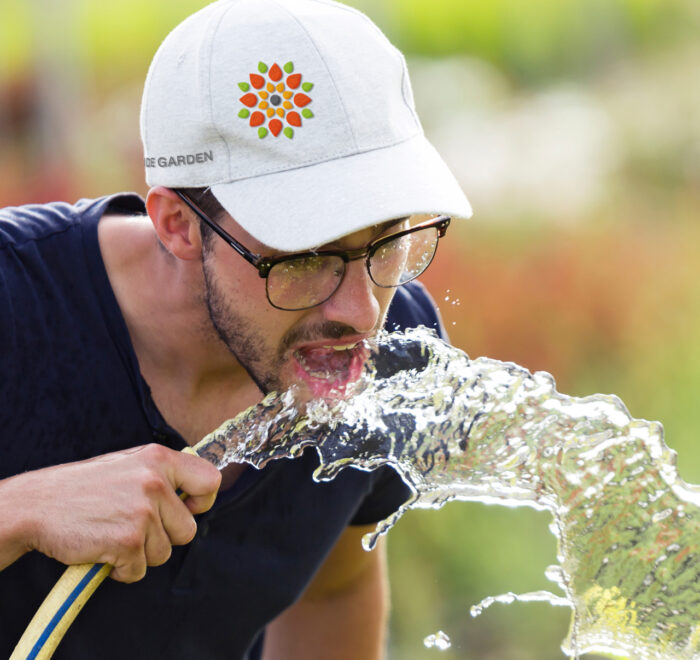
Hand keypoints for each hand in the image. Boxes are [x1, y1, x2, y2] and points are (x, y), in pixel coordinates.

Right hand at [2, 444, 220, 581]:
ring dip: (140, 554)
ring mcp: (142, 511)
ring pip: (164, 553)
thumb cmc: (84, 487)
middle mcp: (155, 482)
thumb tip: (197, 492)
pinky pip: (139, 571)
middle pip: (187, 530)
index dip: (202, 502)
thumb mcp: (128, 464)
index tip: (187, 509)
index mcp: (159, 458)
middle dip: (164, 537)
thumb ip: (162, 474)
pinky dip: (121, 569)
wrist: (37, 504)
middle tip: (134, 527)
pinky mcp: (127, 540)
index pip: (210, 480)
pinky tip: (103, 550)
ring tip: (114, 535)